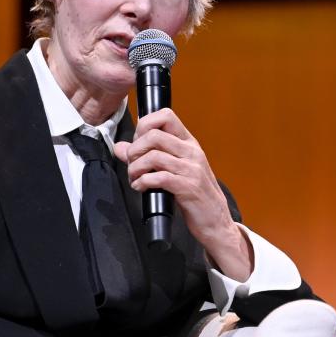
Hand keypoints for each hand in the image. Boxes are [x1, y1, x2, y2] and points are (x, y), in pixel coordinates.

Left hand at [114, 109, 252, 279]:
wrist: (215, 221)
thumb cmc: (194, 195)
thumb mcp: (172, 170)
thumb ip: (145, 156)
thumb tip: (120, 147)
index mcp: (188, 143)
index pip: (166, 116)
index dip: (144, 125)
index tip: (138, 143)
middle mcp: (192, 152)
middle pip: (154, 134)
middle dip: (134, 150)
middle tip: (132, 164)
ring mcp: (191, 169)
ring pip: (153, 156)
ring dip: (135, 168)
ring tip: (134, 178)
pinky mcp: (188, 187)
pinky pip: (158, 177)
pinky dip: (143, 182)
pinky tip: (140, 188)